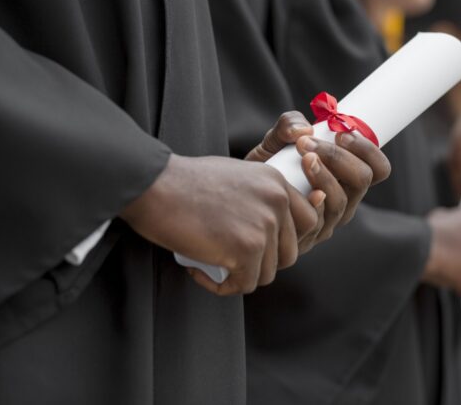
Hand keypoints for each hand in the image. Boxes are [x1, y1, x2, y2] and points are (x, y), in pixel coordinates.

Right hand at [120, 154, 319, 295]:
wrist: (154, 184)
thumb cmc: (182, 181)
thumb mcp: (235, 175)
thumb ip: (259, 196)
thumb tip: (268, 226)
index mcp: (276, 182)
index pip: (307, 222)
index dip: (283, 241)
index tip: (257, 247)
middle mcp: (277, 201)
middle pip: (289, 253)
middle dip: (261, 262)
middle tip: (232, 259)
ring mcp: (265, 225)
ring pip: (267, 273)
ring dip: (241, 275)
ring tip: (212, 265)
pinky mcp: (247, 248)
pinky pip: (245, 284)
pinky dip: (221, 286)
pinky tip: (199, 272)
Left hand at [246, 111, 390, 250]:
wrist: (242, 194)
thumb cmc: (268, 167)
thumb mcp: (276, 139)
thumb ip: (288, 124)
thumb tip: (303, 129)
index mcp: (349, 178)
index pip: (378, 168)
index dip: (368, 150)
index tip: (341, 133)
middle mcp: (344, 201)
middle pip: (362, 180)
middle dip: (339, 157)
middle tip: (309, 144)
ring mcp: (327, 222)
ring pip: (340, 201)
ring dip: (323, 175)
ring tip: (301, 157)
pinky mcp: (307, 238)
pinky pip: (316, 223)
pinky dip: (309, 203)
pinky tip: (294, 188)